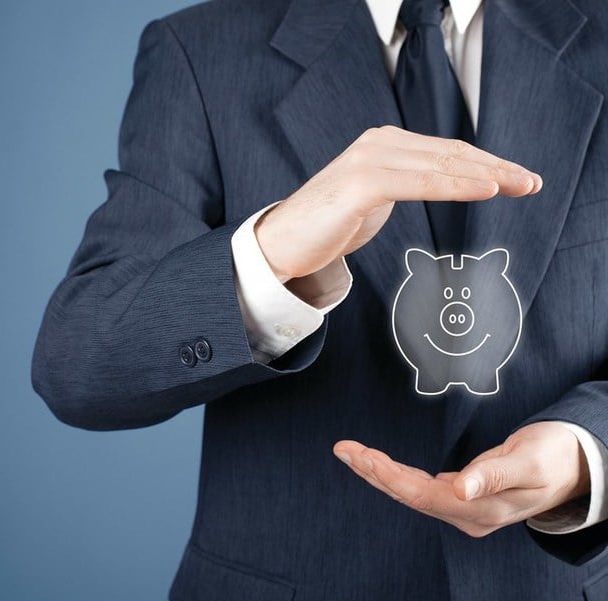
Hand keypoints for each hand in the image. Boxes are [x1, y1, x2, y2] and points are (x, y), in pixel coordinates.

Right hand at [256, 125, 542, 281]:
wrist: (280, 244)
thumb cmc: (326, 227)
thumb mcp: (373, 201)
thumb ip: (401, 185)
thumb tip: (437, 187)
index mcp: (383, 146)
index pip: (445, 151)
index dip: (486, 163)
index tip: (517, 177)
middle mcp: (378, 144)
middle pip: (450, 153)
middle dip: (496, 167)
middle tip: (531, 181)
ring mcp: (368, 159)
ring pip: (440, 164)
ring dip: (486, 174)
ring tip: (520, 184)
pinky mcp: (361, 182)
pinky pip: (418, 182)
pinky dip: (454, 184)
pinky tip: (485, 189)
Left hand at [333, 422, 589, 537]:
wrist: (572, 464)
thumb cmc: (552, 457)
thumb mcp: (529, 462)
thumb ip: (494, 475)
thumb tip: (459, 487)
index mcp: (481, 510)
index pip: (424, 496)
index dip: (391, 477)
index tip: (364, 456)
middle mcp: (467, 514)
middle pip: (409, 495)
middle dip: (373, 472)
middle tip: (344, 450)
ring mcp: (463, 507)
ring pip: (411, 491)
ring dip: (379, 472)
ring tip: (350, 452)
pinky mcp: (461, 495)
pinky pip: (420, 486)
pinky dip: (395, 473)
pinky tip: (377, 464)